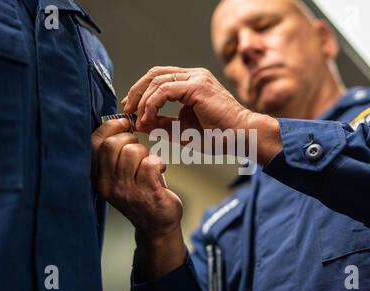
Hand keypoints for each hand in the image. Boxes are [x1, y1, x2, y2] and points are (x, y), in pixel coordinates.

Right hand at [91, 118, 185, 280]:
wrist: (157, 226)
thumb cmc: (141, 194)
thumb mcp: (120, 175)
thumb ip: (115, 154)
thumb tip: (117, 121)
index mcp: (99, 177)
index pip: (94, 144)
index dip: (109, 127)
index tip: (123, 123)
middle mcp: (108, 184)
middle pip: (113, 145)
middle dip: (130, 139)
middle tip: (139, 149)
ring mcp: (127, 191)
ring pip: (133, 152)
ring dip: (146, 153)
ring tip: (149, 164)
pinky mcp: (146, 194)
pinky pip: (150, 164)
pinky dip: (158, 162)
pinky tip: (159, 170)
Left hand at [122, 66, 281, 164]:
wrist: (241, 138)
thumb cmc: (218, 136)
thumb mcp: (182, 130)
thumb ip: (162, 124)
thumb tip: (140, 122)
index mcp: (192, 82)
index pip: (159, 78)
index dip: (141, 91)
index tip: (131, 108)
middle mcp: (194, 76)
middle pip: (155, 74)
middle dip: (136, 91)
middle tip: (127, 109)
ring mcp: (197, 78)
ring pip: (157, 81)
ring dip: (142, 100)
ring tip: (138, 118)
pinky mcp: (197, 87)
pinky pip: (165, 91)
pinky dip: (152, 104)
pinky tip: (149, 118)